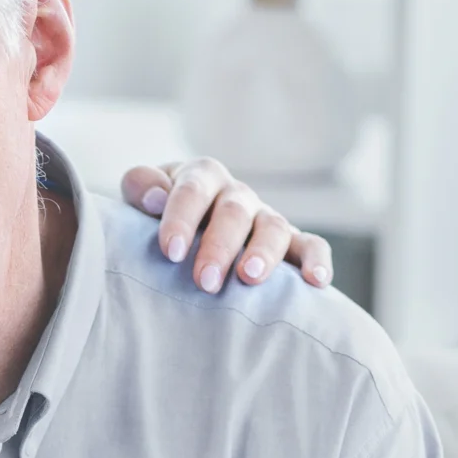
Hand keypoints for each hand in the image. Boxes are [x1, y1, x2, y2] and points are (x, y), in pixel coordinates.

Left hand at [120, 158, 333, 291]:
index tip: (170, 251)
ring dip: (264, 252)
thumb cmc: (159, 218)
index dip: (181, 218)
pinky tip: (316, 281)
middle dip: (220, 246)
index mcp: (202, 176)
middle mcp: (237, 194)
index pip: (193, 190)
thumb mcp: (142, 196)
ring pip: (273, 227)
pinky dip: (316, 260)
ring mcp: (265, 217)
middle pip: (234, 212)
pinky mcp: (290, 243)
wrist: (185, 232)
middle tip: (204, 280)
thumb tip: (155, 198)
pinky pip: (310, 245)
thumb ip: (141, 187)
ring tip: (250, 278)